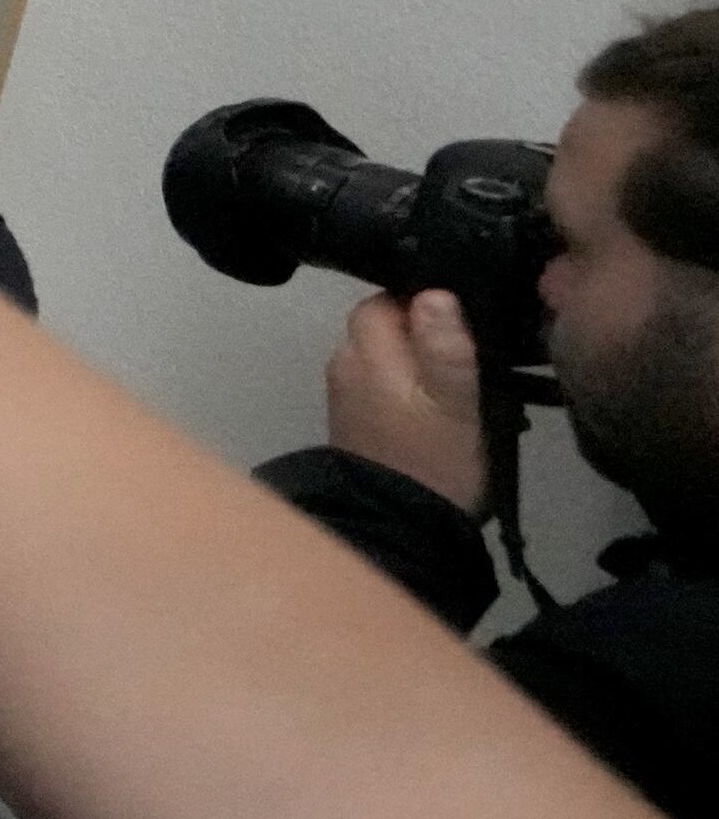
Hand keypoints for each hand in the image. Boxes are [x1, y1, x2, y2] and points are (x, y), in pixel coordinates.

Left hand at [329, 289, 489, 511]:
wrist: (400, 526)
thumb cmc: (435, 461)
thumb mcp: (457, 402)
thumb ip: (445, 346)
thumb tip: (434, 292)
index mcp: (365, 350)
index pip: (387, 297)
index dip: (426, 297)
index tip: (467, 314)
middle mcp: (346, 363)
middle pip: (384, 324)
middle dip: (424, 331)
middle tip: (472, 350)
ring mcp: (346, 392)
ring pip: (385, 353)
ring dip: (419, 359)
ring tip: (464, 378)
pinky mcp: (355, 418)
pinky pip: (383, 381)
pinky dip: (409, 383)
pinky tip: (441, 402)